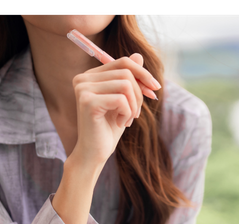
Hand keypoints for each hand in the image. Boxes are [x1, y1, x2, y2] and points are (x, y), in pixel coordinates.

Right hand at [70, 53, 159, 167]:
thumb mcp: (124, 101)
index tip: (155, 89)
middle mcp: (83, 79)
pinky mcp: (88, 102)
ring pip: (126, 85)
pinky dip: (127, 113)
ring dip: (134, 106)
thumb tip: (138, 55)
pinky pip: (122, 99)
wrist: (94, 153)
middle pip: (126, 72)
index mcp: (89, 76)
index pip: (123, 62)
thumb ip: (129, 78)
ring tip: (127, 120)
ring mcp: (83, 89)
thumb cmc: (109, 128)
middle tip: (136, 114)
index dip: (143, 74)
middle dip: (139, 94)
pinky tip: (119, 124)